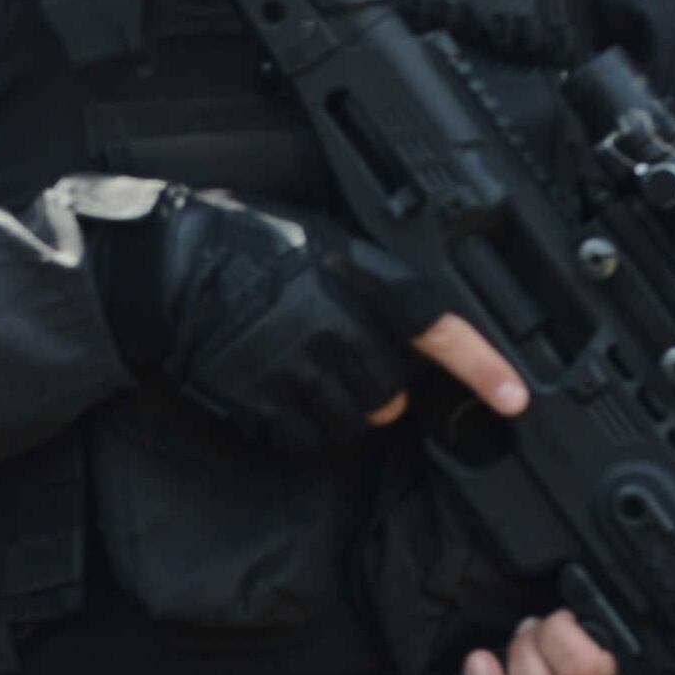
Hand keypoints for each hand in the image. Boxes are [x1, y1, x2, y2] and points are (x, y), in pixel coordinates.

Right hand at [87, 183, 528, 451]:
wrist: (159, 268)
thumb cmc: (234, 242)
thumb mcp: (314, 238)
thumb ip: (364, 279)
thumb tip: (405, 321)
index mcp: (349, 275)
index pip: (434, 324)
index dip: (480, 363)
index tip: (514, 396)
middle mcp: (331, 326)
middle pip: (393, 389)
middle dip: (378, 383)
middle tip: (341, 357)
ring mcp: (296, 369)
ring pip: (355, 419)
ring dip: (342, 406)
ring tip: (302, 369)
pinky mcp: (262, 403)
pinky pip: (307, 436)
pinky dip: (300, 423)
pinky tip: (275, 388)